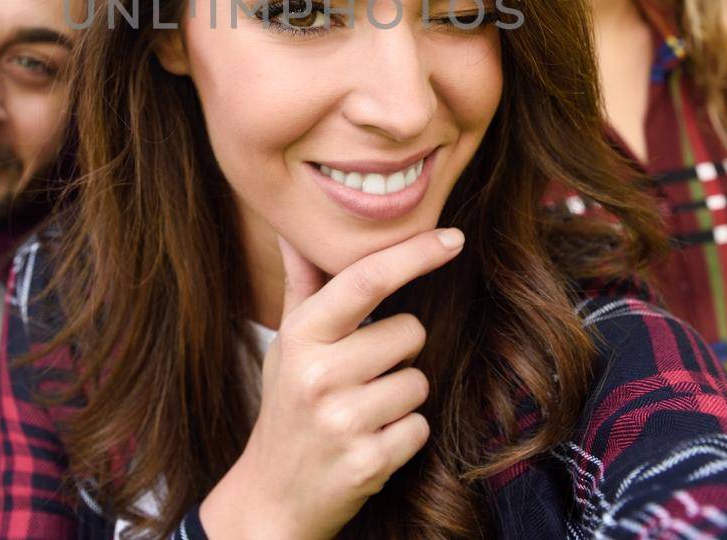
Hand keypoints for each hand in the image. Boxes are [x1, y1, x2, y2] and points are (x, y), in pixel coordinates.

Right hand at [200, 228, 464, 539]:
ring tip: (363, 411)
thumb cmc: (288, 407)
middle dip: (399, 350)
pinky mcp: (369, 461)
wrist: (273, 495)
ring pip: (420, 381)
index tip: (453, 238)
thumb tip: (295, 232)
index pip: (366, 280)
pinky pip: (421, 426)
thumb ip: (301, 286)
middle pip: (410, 332)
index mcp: (302, 337)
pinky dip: (405, 434)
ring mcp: (343, 420)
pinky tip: (370, 440)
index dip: (415, 254)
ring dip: (402, 396)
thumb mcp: (286, 345)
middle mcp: (319, 375)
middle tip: (362, 375)